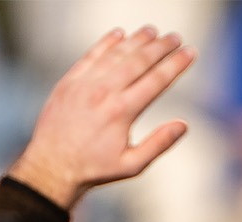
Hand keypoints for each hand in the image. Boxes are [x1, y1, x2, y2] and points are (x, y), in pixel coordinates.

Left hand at [8, 27, 195, 207]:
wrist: (51, 166)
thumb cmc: (93, 168)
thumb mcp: (132, 165)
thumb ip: (159, 144)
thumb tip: (183, 125)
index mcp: (122, 112)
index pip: (157, 80)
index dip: (176, 64)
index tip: (190, 53)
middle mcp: (104, 93)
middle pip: (139, 61)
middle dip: (161, 47)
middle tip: (175, 38)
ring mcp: (84, 84)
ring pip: (116, 54)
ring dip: (137, 40)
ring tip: (152, 32)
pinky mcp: (69, 82)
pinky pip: (91, 55)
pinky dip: (106, 43)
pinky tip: (119, 34)